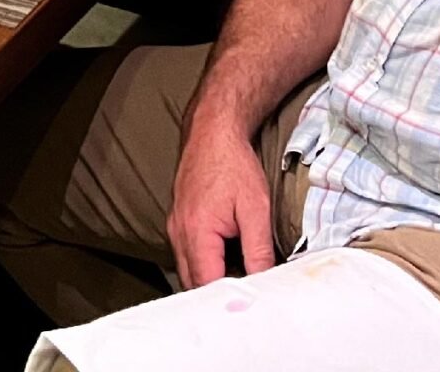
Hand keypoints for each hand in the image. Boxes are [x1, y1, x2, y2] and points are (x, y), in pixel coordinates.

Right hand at [166, 115, 277, 286]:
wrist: (212, 132)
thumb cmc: (234, 164)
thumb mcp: (255, 208)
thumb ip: (258, 250)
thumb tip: (264, 281)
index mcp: (196, 232)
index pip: (207, 284)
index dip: (226, 299)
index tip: (247, 306)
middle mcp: (179, 233)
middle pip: (192, 283)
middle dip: (215, 295)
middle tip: (244, 301)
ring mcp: (174, 227)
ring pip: (187, 270)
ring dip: (208, 281)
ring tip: (236, 283)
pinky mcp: (177, 221)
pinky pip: (186, 255)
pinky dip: (203, 265)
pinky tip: (223, 263)